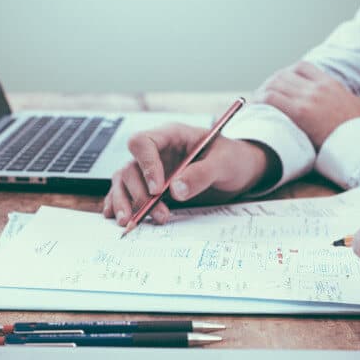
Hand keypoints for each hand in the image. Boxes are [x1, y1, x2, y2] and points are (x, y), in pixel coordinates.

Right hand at [102, 123, 277, 224]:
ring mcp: (151, 170)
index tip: (158, 189)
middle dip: (140, 194)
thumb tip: (176, 190)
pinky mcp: (151, 187)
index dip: (146, 165)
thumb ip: (202, 174)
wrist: (240, 171)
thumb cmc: (233, 159)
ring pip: (124, 182)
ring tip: (131, 223)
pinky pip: (127, 193)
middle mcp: (156, 152)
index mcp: (171, 136)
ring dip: (126, 203)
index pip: (143, 143)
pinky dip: (120, 205)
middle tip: (159, 214)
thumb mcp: (224, 163)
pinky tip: (119, 218)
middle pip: (130, 168)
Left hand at [254, 61, 359, 148]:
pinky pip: (271, 99)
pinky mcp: (300, 113)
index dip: (286, 74)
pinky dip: (259, 102)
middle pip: (284, 74)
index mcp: (332, 84)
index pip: (302, 67)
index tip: (279, 85)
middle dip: (270, 84)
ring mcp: (309, 98)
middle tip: (261, 96)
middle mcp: (319, 87)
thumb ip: (344, 105)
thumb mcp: (358, 111)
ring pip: (274, 84)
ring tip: (255, 103)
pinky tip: (254, 109)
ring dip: (262, 92)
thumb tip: (345, 114)